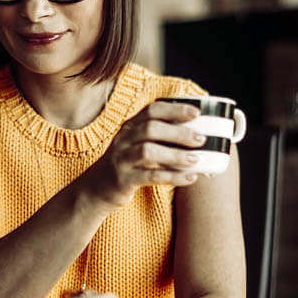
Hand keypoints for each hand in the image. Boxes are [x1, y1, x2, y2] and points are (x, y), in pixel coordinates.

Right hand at [85, 100, 205, 207]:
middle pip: (150, 128)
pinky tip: (189, 178)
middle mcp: (123, 140)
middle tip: (201, 139)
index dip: (174, 109)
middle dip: (178, 132)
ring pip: (148, 151)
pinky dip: (172, 176)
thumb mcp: (136, 145)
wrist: (96, 188)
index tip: (196, 113)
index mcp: (129, 127)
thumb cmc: (127, 165)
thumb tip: (196, 136)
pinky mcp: (123, 180)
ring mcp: (121, 159)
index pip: (151, 111)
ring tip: (195, 159)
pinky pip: (150, 176)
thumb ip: (159, 139)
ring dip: (175, 154)